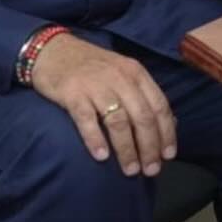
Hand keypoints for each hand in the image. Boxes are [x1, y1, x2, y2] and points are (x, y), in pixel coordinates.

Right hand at [29, 34, 175, 176]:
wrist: (53, 50)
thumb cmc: (92, 67)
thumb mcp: (123, 73)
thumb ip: (142, 95)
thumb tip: (167, 124)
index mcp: (136, 73)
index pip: (159, 105)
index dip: (166, 132)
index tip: (168, 155)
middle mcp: (120, 78)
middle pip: (142, 116)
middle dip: (149, 147)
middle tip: (151, 170)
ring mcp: (96, 85)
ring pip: (118, 121)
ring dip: (126, 149)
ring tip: (130, 170)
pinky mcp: (73, 93)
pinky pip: (86, 119)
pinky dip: (95, 139)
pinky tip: (102, 156)